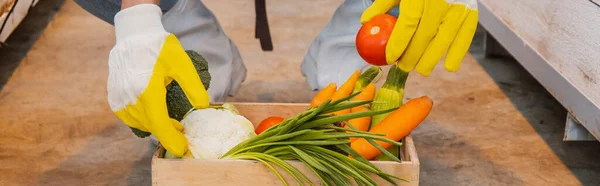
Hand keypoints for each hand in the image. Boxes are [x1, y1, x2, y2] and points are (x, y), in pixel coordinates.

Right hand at [108, 4, 209, 156]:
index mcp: (147, 91)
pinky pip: (130, 118)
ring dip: (156, 126)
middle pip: (151, 127)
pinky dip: (144, 120)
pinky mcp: (113, 98)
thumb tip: (203, 106)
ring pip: (140, 124)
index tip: (181, 151)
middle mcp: (130, 99)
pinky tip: (155, 113)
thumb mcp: (182, 64)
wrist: (133, 36)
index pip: (160, 125)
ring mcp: (119, 100)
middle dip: (168, 133)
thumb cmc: (159, 48)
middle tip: (183, 133)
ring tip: (172, 122)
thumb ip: (193, 87)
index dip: (171, 141)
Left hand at [361, 0, 477, 75]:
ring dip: (433, 57)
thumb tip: (365, 22)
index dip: (399, 42)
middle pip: (426, 33)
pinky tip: (450, 67)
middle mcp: (440, 0)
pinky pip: (466, 35)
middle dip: (414, 54)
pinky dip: (458, 52)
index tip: (390, 58)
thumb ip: (382, 4)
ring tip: (422, 70)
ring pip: (446, 36)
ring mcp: (458, 6)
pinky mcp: (471, 13)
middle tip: (404, 68)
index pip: (409, 21)